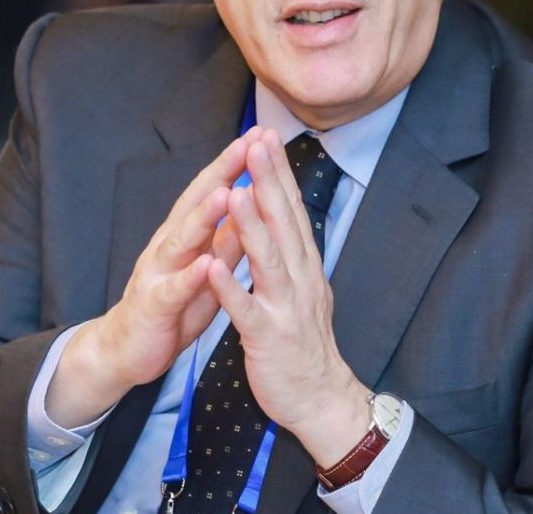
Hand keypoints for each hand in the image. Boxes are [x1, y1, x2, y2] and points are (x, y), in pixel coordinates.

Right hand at [47, 127, 261, 426]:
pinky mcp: (153, 305)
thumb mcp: (207, 266)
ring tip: (229, 192)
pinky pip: (173, 290)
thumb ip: (229, 238)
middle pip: (197, 201)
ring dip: (205, 215)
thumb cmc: (174, 303)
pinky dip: (190, 277)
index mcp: (187, 234)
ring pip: (183, 239)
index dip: (236, 162)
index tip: (261, 135)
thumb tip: (256, 205)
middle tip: (247, 144)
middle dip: (222, 171)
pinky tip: (206, 265)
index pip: (213, 189)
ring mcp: (158, 272)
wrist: (125, 349)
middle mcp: (170, 244)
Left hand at [207, 129, 370, 467]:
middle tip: (257, 142)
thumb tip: (284, 210)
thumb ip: (292, 249)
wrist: (321, 397)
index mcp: (304, 263)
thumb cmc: (304, 339)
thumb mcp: (303, 285)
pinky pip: (247, 310)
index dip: (279, 172)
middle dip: (268, 181)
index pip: (292, 209)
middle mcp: (300, 278)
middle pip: (284, 223)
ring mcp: (286, 307)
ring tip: (234, 191)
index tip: (267, 136)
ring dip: (251, 225)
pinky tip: (211, 266)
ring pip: (268, 260)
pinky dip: (230, 288)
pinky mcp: (268, 337)